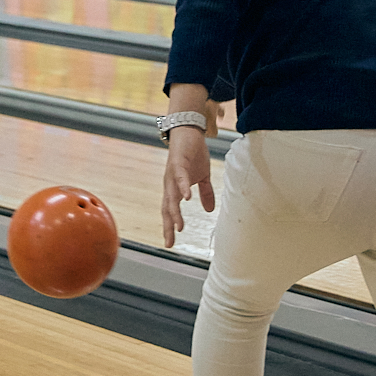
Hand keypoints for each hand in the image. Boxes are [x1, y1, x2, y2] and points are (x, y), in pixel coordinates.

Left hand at [161, 127, 215, 247]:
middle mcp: (170, 184)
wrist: (189, 131)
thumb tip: (209, 210)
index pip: (169, 211)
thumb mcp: (202, 176)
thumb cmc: (193, 154)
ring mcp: (172, 174)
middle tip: (170, 242)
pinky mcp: (178, 163)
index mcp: (175, 189)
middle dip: (168, 226)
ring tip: (179, 227)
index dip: (169, 227)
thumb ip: (205, 193)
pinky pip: (180, 178)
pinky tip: (187, 198)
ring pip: (171, 197)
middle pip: (166, 209)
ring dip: (175, 212)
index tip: (170, 243)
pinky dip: (183, 188)